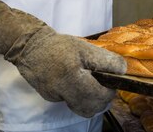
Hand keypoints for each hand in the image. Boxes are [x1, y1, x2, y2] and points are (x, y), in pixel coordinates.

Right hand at [0, 0, 125, 117]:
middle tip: (104, 86)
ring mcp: (53, 96)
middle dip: (102, 100)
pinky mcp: (49, 97)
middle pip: (90, 108)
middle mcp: (61, 89)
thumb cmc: (58, 45)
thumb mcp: (85, 47)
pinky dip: (78, 95)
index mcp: (71, 74)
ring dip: (91, 100)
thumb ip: (105, 60)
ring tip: (91, 84)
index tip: (111, 82)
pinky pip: (70, 102)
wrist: (30, 45)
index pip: (98, 95)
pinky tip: (76, 82)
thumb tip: (122, 71)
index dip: (109, 91)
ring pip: (81, 108)